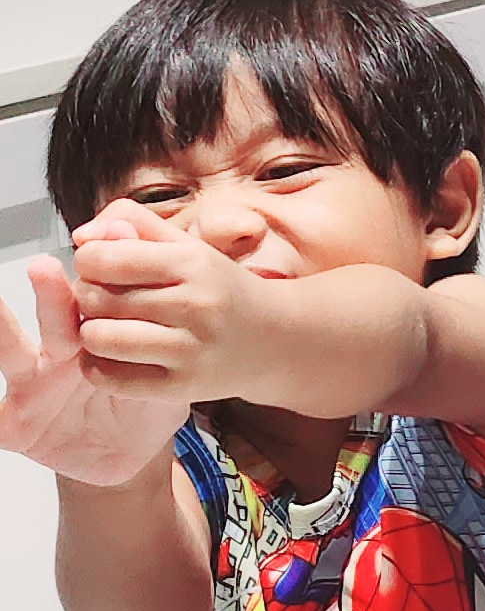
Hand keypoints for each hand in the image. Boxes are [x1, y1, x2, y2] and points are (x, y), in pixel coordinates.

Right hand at [0, 254, 189, 487]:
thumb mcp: (162, 370)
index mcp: (92, 332)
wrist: (130, 457)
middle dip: (50, 294)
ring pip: (12, 354)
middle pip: (54, 317)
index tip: (103, 247)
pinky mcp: (17, 426)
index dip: (96, 276)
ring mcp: (32, 387)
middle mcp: (56, 352)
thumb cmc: (143, 404)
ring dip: (1, 330)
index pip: (92, 296)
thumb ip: (157, 328)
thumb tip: (159, 271)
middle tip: (45, 268)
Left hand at [62, 199, 266, 400]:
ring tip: (105, 327)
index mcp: (192, 263)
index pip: (105, 259)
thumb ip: (133, 223)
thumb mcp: (187, 245)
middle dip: (88, 297)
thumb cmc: (219, 288)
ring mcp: (189, 350)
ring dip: (90, 333)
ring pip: (100, 338)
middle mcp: (193, 305)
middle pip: (97, 299)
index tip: (99, 268)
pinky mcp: (182, 388)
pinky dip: (97, 367)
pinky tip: (111, 356)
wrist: (276, 341)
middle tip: (103, 299)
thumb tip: (81, 236)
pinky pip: (112, 378)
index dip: (88, 262)